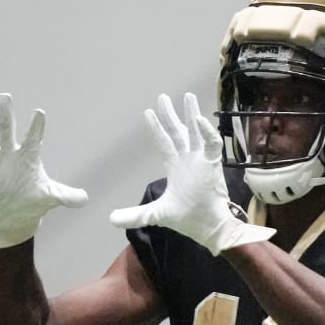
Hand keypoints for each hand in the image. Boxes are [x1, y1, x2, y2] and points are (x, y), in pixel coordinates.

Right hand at [0, 93, 87, 253]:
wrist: (10, 217)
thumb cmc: (32, 203)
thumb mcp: (51, 199)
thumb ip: (68, 197)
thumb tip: (85, 199)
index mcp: (29, 156)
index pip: (34, 137)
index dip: (37, 126)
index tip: (39, 113)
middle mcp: (11, 152)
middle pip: (7, 128)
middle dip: (5, 113)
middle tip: (5, 96)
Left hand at [109, 93, 273, 254]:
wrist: (209, 228)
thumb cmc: (188, 219)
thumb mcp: (156, 215)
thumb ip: (135, 215)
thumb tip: (111, 219)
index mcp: (176, 167)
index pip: (164, 142)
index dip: (156, 128)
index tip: (147, 113)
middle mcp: (188, 160)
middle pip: (178, 131)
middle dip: (170, 114)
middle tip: (162, 97)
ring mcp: (201, 160)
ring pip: (196, 132)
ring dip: (193, 115)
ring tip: (188, 97)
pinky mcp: (214, 164)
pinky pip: (212, 144)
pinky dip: (207, 132)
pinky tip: (200, 121)